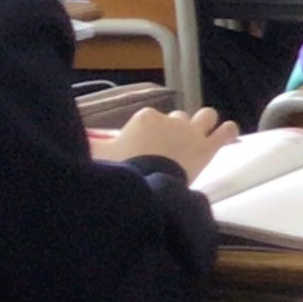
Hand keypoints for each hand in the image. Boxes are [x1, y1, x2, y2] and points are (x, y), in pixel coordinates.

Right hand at [101, 106, 236, 180]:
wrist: (147, 185)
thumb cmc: (121, 168)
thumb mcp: (97, 154)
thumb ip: (89, 144)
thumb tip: (75, 138)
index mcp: (145, 117)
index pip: (150, 118)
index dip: (148, 131)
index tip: (143, 146)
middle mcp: (172, 119)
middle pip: (178, 118)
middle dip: (175, 128)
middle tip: (170, 146)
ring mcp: (193, 132)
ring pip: (206, 116)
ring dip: (205, 123)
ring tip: (202, 135)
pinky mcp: (208, 147)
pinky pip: (226, 132)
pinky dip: (226, 132)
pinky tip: (226, 135)